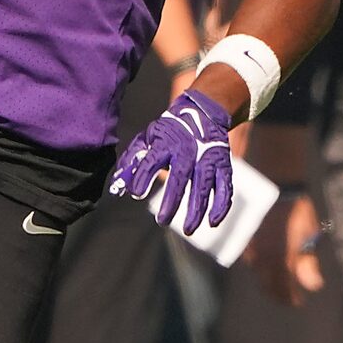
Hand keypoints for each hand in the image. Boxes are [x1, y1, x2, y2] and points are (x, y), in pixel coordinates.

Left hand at [110, 87, 235, 233]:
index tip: (136, 194)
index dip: (143, 177)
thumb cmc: (169, 131)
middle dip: (172, 201)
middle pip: (181, 178)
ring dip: (197, 210)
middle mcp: (188, 151)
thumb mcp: (147, 139)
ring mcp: (208, 158)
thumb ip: (132, 162)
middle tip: (162, 221)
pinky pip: (225, 188)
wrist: (202, 113)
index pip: (152, 161)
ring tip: (187, 229)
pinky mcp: (223, 165)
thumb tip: (117, 187)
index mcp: (166, 143)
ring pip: (204, 187)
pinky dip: (221, 206)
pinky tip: (212, 222)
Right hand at [254, 190, 324, 305]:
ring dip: (267, 281)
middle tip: (287, 297)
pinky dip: (257, 266)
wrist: (274, 183)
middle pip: (267, 283)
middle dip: (277, 293)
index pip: (284, 287)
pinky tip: (263, 265)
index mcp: (281, 257)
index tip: (298, 302)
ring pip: (257, 272)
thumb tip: (314, 285)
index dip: (290, 297)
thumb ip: (308, 261)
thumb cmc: (296, 208)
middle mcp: (263, 256)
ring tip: (276, 284)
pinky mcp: (244, 238)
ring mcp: (251, 247)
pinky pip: (249, 259)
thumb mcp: (308, 233)